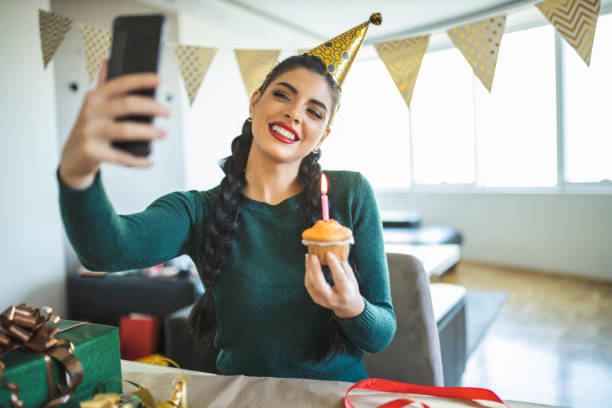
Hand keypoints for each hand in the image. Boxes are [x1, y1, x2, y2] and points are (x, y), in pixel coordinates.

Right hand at [59, 59, 170, 188]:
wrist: (72, 158)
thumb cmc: (88, 130)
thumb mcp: (93, 105)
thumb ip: (103, 85)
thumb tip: (108, 61)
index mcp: (94, 98)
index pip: (120, 84)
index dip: (141, 80)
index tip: (159, 79)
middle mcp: (91, 112)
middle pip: (127, 105)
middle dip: (152, 107)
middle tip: (168, 112)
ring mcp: (90, 132)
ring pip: (126, 130)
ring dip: (149, 132)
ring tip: (163, 133)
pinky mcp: (92, 152)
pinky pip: (121, 156)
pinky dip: (138, 160)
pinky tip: (149, 160)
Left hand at [304, 252, 365, 318]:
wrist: (347, 306)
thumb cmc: (350, 289)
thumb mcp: (351, 278)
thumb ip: (343, 266)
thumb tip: (335, 251)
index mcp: (345, 294)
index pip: (339, 279)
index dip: (334, 265)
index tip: (329, 254)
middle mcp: (333, 300)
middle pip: (320, 285)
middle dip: (315, 269)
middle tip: (313, 256)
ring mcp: (323, 301)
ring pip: (312, 285)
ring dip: (309, 270)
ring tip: (310, 257)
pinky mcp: (316, 299)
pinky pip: (309, 286)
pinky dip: (308, 274)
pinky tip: (309, 264)